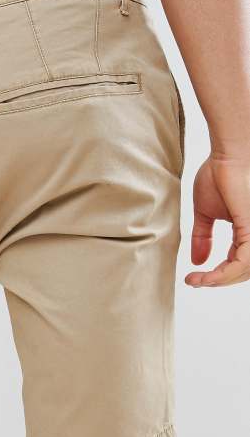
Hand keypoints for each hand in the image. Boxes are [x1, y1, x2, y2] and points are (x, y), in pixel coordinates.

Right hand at [186, 154, 249, 286]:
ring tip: (196, 281)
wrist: (228, 155)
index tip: (192, 277)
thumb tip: (197, 261)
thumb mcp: (205, 213)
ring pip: (243, 272)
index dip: (216, 273)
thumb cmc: (220, 173)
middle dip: (217, 280)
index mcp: (247, 231)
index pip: (236, 262)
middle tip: (194, 282)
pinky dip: (222, 274)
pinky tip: (205, 276)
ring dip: (217, 281)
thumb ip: (202, 237)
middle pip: (241, 271)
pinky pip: (242, 263)